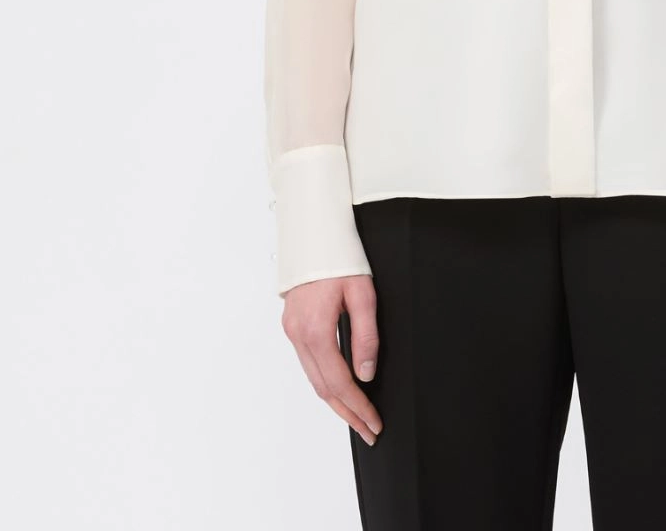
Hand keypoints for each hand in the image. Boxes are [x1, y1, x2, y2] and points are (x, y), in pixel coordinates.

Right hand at [281, 274, 383, 444]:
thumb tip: (366, 372)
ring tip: (356, 418)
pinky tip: (338, 390)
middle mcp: (299, 335)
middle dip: (348, 413)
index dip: (358, 406)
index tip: (374, 422)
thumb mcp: (363, 293)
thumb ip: (366, 335)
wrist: (314, 234)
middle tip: (369, 431)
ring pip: (313, 379)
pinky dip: (325, 382)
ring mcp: (292, 331)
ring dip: (335, 402)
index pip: (340, 381)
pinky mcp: (292, 326)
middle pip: (324, 388)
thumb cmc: (340, 258)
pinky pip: (309, 364)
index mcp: (316, 329)